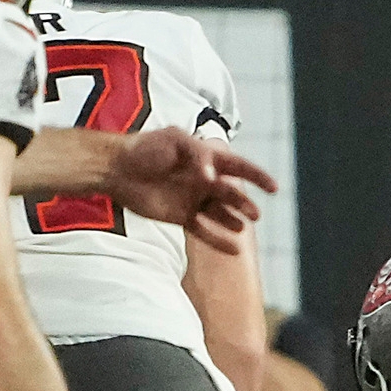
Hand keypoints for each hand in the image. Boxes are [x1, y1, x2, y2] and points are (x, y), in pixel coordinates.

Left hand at [105, 124, 273, 251]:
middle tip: (253, 213)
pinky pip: (204, 231)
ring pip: (221, 214)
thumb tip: (211, 177)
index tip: (273, 188)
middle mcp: (204, 180)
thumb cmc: (146, 148)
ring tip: (242, 228)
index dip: (257, 176)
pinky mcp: (181, 217)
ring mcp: (194, 200)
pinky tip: (233, 250)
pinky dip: (219, 241)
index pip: (239, 167)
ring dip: (234, 221)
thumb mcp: (175, 140)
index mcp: (207, 159)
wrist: (117, 168)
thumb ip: (197, 155)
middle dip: (244, 203)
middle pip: (231, 194)